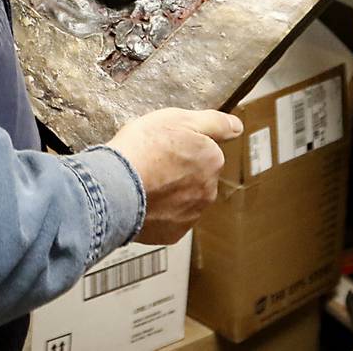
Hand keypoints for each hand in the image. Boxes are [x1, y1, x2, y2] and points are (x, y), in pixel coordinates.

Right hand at [107, 108, 242, 243]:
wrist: (116, 186)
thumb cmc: (142, 148)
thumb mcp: (177, 119)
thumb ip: (213, 122)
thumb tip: (237, 126)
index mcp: (212, 160)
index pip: (203, 150)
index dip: (180, 145)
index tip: (162, 145)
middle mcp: (208, 190)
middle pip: (194, 177)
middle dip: (177, 171)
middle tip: (150, 163)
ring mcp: (191, 214)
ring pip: (182, 200)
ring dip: (167, 192)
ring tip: (141, 183)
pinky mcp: (173, 233)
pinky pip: (167, 220)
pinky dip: (156, 212)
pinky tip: (140, 201)